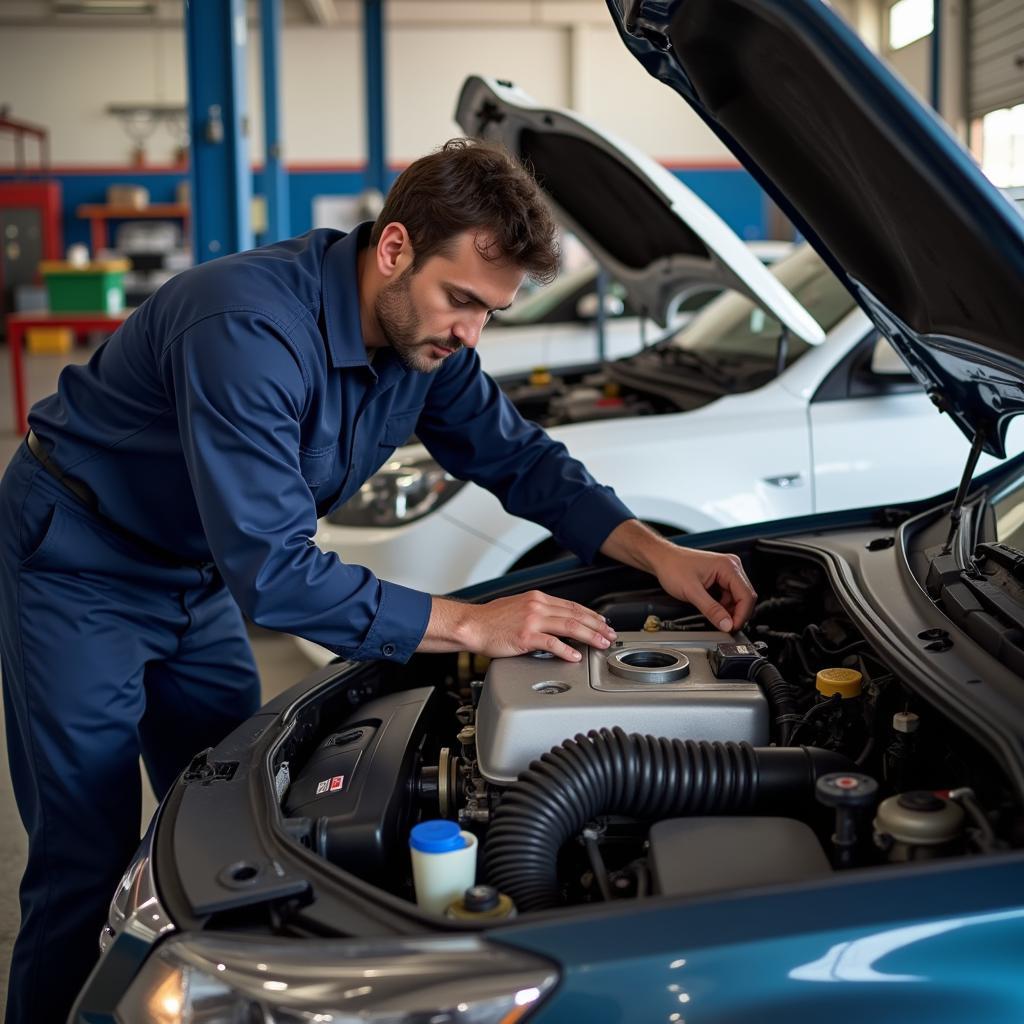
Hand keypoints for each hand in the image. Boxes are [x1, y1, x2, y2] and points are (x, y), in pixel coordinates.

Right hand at [422, 591, 616, 661]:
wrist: (472, 624)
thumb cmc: (491, 619)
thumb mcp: (519, 606)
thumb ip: (539, 611)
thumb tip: (557, 619)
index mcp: (537, 598)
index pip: (572, 606)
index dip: (591, 615)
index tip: (602, 623)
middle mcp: (537, 606)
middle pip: (575, 615)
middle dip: (597, 626)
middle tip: (609, 635)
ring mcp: (532, 621)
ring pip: (569, 627)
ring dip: (589, 636)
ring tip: (600, 644)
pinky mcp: (525, 636)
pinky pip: (551, 643)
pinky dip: (566, 650)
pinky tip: (575, 655)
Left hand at [655, 546, 756, 632]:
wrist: (662, 559)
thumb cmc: (673, 567)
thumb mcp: (692, 592)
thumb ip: (711, 609)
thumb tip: (726, 624)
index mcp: (728, 566)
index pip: (747, 595)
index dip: (742, 615)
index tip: (732, 628)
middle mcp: (731, 566)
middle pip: (745, 597)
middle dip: (737, 614)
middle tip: (725, 627)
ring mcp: (727, 571)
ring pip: (738, 598)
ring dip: (730, 611)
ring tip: (717, 618)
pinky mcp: (721, 577)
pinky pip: (730, 596)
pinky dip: (724, 606)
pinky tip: (714, 610)